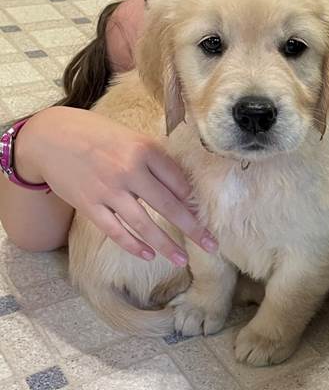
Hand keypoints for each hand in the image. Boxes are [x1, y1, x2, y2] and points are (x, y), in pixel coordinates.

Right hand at [16, 106, 216, 264]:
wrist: (50, 136)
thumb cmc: (98, 134)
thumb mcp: (132, 137)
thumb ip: (155, 159)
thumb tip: (182, 187)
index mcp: (144, 149)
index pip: (178, 181)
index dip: (193, 202)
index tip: (206, 216)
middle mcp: (128, 170)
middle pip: (169, 206)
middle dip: (193, 229)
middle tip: (212, 246)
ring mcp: (108, 190)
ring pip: (143, 225)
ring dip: (165, 245)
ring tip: (182, 260)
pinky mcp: (89, 205)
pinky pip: (115, 231)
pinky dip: (132, 245)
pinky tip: (148, 255)